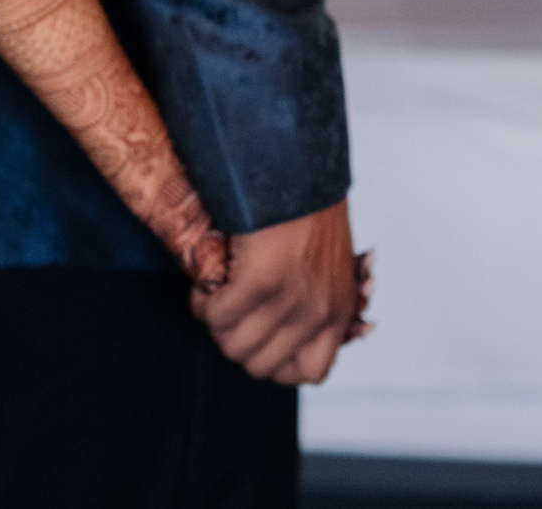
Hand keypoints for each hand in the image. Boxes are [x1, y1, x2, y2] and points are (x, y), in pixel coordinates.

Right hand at [189, 198, 367, 383]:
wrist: (298, 169)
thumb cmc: (308, 210)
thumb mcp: (329, 266)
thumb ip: (315, 300)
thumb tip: (284, 330)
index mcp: (339, 312)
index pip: (309, 373)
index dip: (275, 361)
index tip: (258, 334)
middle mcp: (318, 313)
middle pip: (261, 365)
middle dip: (235, 340)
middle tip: (227, 311)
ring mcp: (290, 300)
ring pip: (233, 344)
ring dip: (215, 323)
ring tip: (214, 296)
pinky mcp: (260, 281)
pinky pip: (216, 315)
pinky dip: (202, 303)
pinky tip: (205, 283)